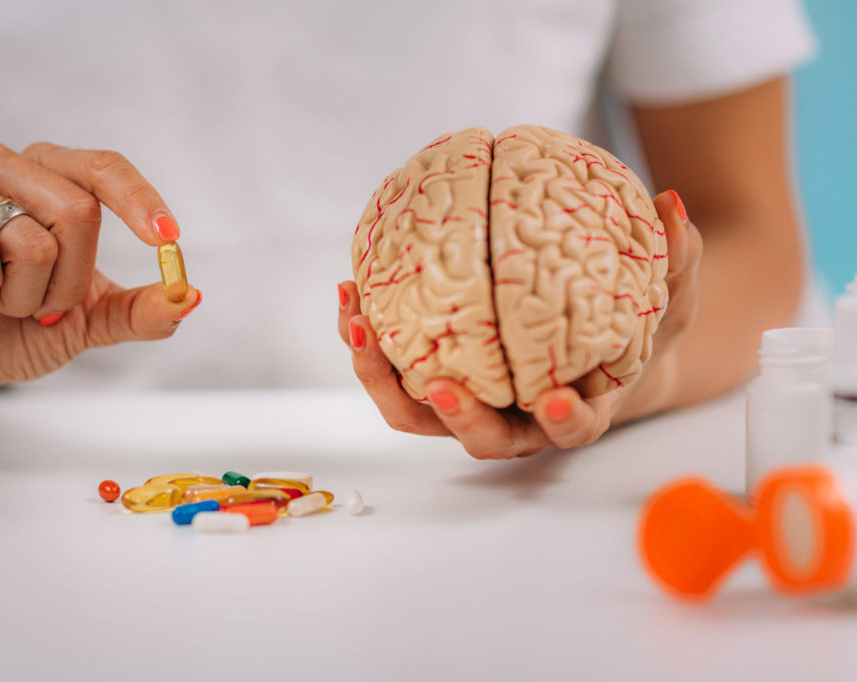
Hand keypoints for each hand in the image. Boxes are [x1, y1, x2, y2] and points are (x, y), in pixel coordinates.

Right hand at [0, 142, 201, 409]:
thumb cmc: (15, 328)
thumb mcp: (90, 322)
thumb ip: (140, 310)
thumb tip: (190, 295)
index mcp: (49, 176)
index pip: (104, 168)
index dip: (139, 200)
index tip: (168, 239)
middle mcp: (5, 166)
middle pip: (77, 211)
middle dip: (69, 281)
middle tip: (38, 304)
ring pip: (31, 237)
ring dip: (23, 292)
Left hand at [337, 190, 701, 458]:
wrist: (594, 356)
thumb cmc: (631, 335)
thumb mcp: (666, 301)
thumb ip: (675, 263)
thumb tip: (672, 203)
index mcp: (575, 410)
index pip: (569, 429)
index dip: (562, 421)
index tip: (555, 400)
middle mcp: (518, 419)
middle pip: (478, 436)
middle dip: (453, 414)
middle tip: (432, 380)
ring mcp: (473, 404)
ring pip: (417, 412)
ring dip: (381, 377)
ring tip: (357, 320)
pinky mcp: (439, 380)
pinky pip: (396, 372)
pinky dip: (371, 343)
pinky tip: (354, 293)